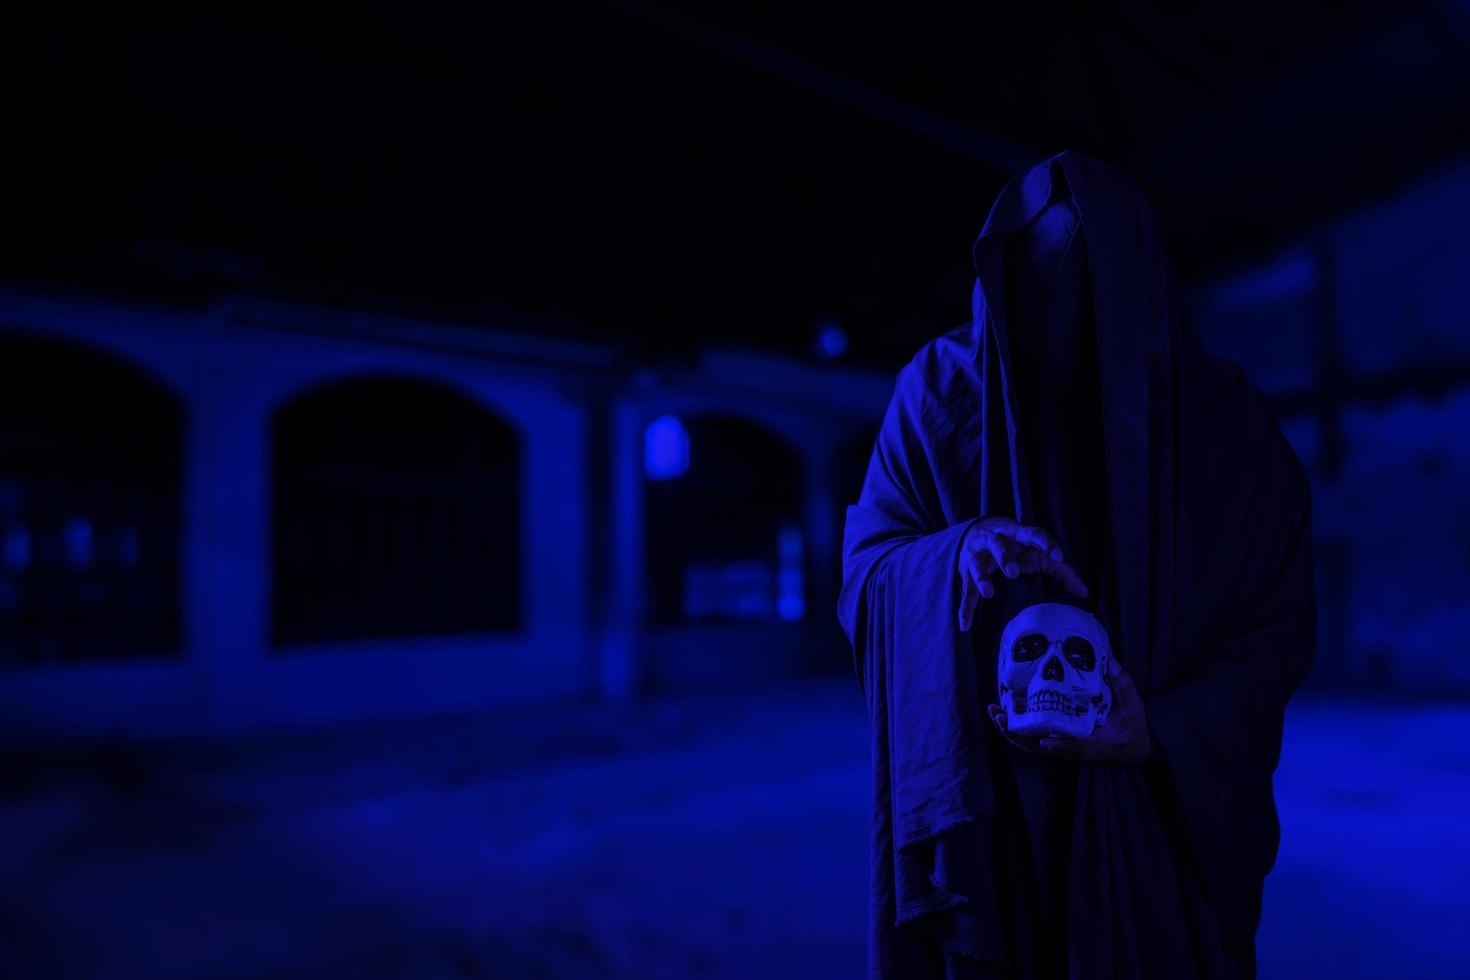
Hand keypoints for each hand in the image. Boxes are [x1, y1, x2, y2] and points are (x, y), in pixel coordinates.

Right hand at [958, 517, 1087, 630]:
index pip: (1033, 534)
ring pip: (977, 564)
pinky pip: (966, 591)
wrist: (978, 529)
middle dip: (1004, 557)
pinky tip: (965, 626)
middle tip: (1013, 573)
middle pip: (998, 544)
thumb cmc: (1016, 544)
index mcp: (1017, 533)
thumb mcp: (1038, 550)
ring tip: (989, 593)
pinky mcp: (966, 571)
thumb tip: (1084, 592)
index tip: (1057, 555)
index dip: (1045, 544)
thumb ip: (1061, 569)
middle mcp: (995, 540)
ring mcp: (978, 555)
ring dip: (981, 578)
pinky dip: (965, 608)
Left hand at [987, 657, 1152, 763]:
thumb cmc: (1132, 728)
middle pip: (1038, 748)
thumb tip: (1111, 662)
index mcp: (1092, 743)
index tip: (1044, 741)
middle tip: (999, 714)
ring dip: (1011, 732)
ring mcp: (1064, 748)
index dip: (1058, 746)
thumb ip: (1124, 686)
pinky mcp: (1059, 743)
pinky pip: (1033, 742)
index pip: (1072, 748)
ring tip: (995, 712)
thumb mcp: (1134, 708)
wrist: (1135, 748)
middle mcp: (1073, 749)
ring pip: (1031, 746)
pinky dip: (1018, 732)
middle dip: (1016, 735)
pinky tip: (1006, 714)